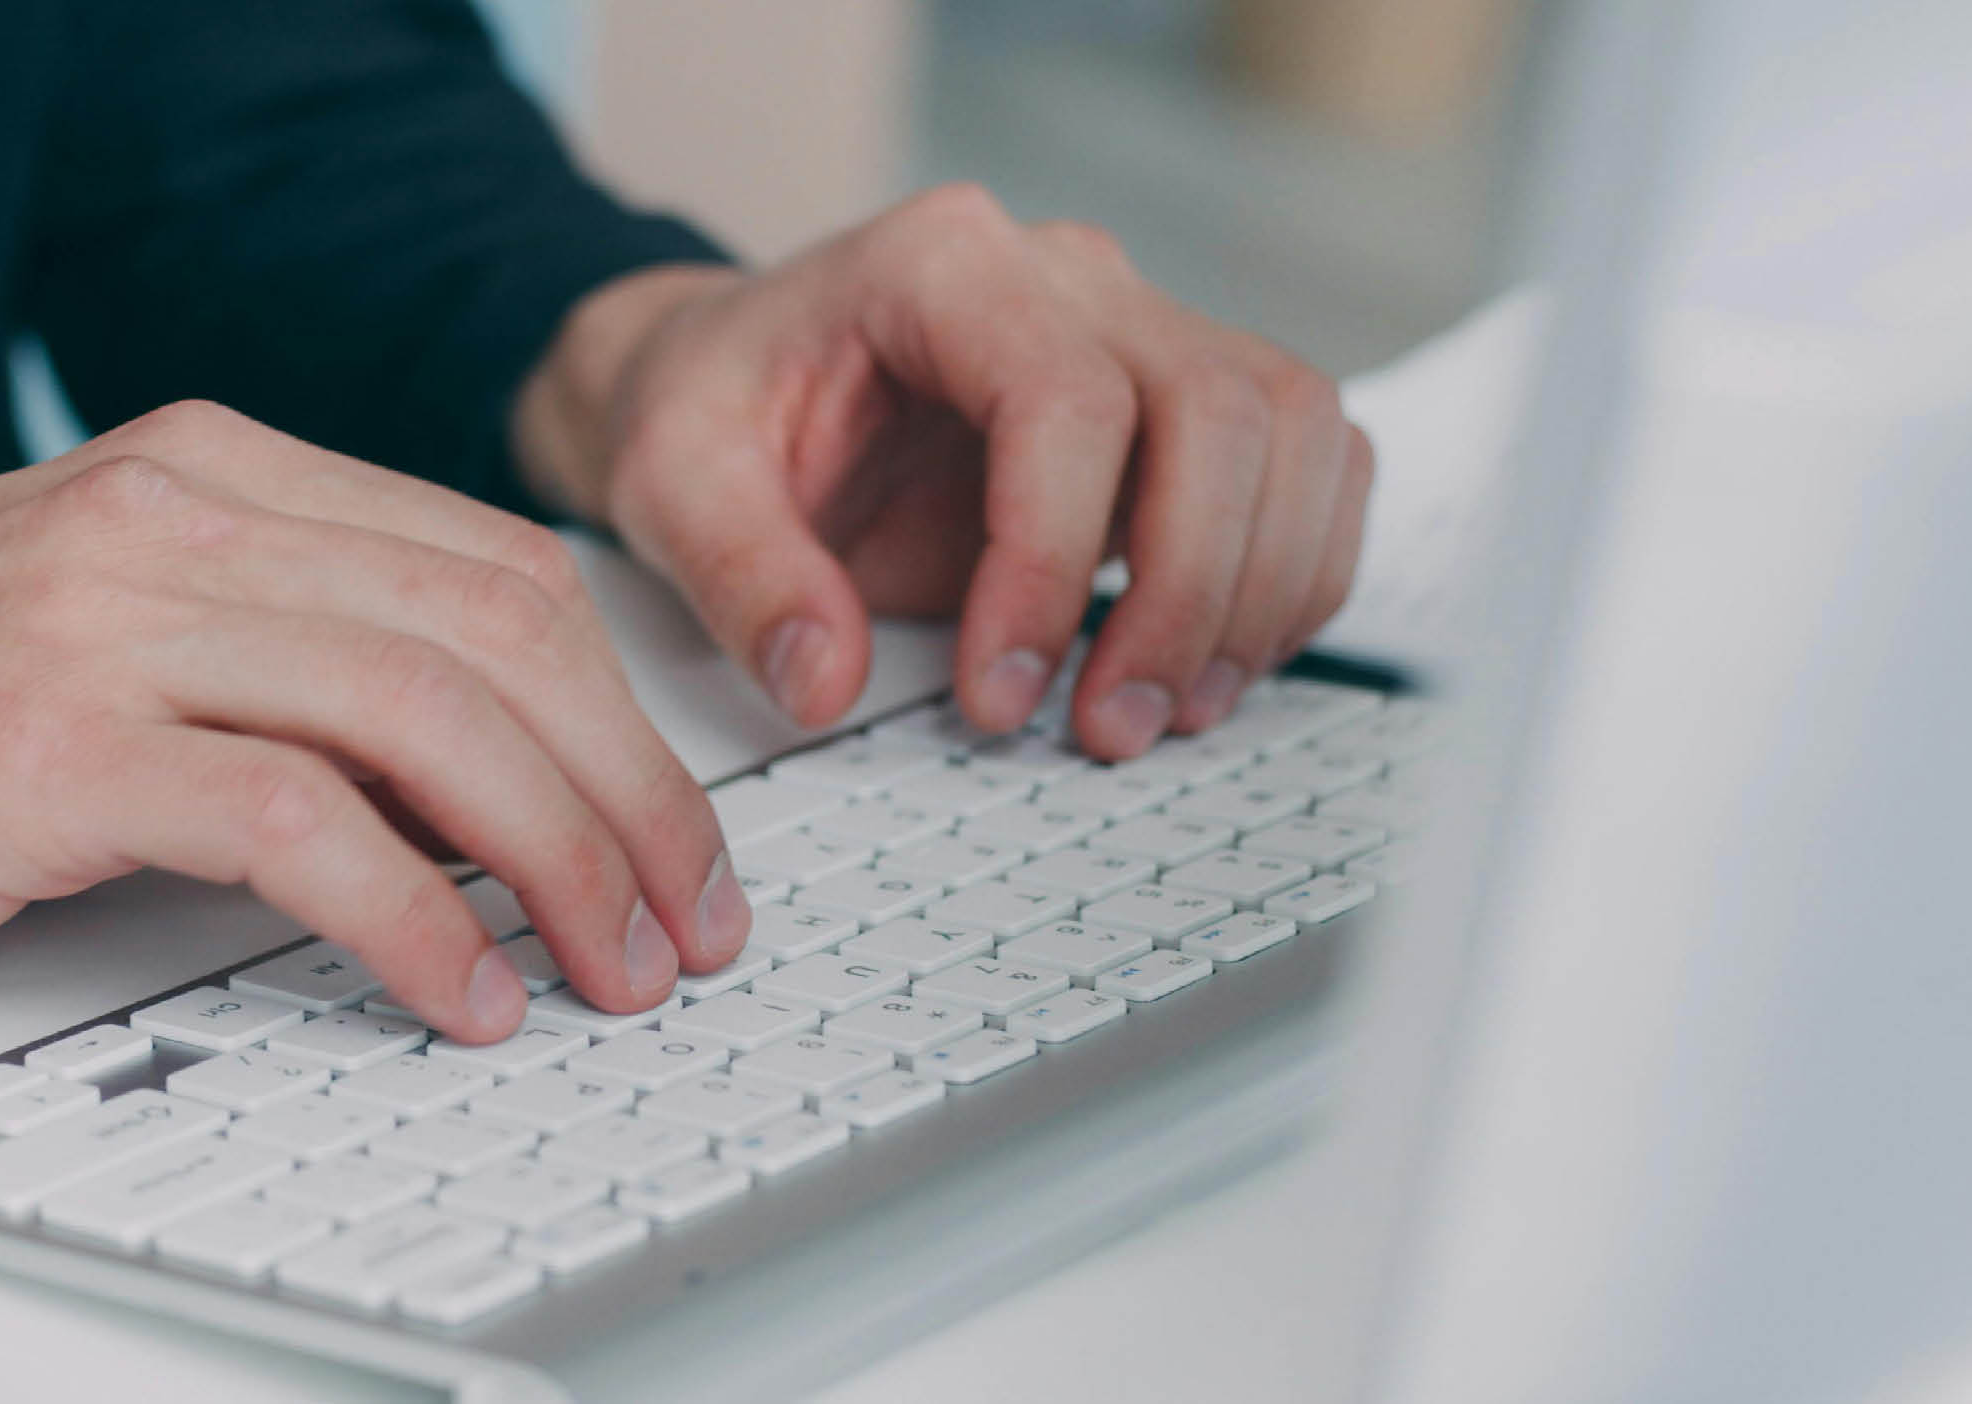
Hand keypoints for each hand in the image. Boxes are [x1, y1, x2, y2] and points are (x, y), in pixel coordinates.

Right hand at [0, 402, 745, 1034]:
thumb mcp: (107, 637)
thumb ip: (280, 664)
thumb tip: (489, 789)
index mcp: (206, 468)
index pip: (492, 567)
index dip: (620, 711)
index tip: (675, 835)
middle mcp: (167, 510)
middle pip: (494, 633)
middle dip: (627, 795)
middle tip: (682, 924)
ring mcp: (101, 613)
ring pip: (423, 711)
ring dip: (555, 859)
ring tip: (605, 970)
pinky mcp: (38, 741)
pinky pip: (294, 821)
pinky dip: (411, 918)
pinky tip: (457, 989)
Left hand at [517, 185, 1373, 757]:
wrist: (732, 378)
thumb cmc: (710, 409)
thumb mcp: (667, 484)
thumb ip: (739, 578)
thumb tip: (824, 682)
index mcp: (940, 264)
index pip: (1068, 399)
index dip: (1054, 562)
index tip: (999, 693)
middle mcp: (1066, 277)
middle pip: (1218, 408)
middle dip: (1186, 594)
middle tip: (1106, 731)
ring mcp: (1138, 328)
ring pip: (1290, 430)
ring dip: (1258, 590)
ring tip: (1165, 713)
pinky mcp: (1179, 401)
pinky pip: (1305, 461)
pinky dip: (1289, 570)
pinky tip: (1212, 664)